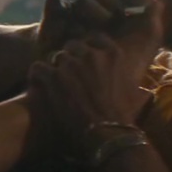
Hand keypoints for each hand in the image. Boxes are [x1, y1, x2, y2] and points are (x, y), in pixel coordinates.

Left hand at [27, 0, 164, 153]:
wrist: (108, 134)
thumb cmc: (123, 117)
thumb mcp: (133, 90)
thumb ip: (127, 76)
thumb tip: (134, 81)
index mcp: (113, 53)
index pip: (94, 38)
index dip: (86, 50)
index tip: (84, 60)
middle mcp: (92, 54)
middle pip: (71, 46)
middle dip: (69, 59)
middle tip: (68, 76)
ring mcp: (71, 64)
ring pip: (54, 57)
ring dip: (54, 69)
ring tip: (54, 84)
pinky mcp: (53, 77)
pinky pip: (38, 68)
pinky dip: (37, 77)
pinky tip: (40, 86)